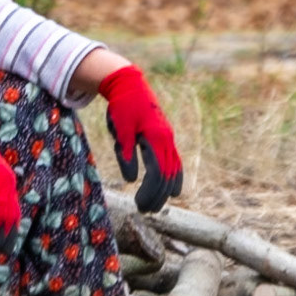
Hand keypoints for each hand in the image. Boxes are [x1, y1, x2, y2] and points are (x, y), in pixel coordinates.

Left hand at [99, 65, 182, 212]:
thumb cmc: (123, 107)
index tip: (138, 204)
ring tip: (156, 206)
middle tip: (145, 211)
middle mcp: (167, 140)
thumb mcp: (120, 130)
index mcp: (156, 138)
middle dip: (159, 196)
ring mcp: (168, 138)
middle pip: (169, 176)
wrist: (130, 84)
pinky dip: (175, 178)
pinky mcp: (166, 137)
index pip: (158, 174)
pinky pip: (175, 162)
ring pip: (175, 170)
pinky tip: (172, 190)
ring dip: (167, 190)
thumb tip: (131, 180)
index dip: (150, 192)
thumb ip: (126, 154)